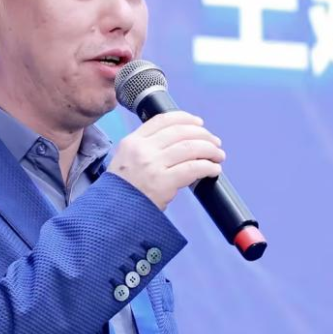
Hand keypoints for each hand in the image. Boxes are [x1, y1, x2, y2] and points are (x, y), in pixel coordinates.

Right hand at [108, 111, 224, 209]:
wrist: (114, 215)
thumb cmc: (123, 190)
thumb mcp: (126, 160)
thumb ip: (147, 148)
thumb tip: (181, 141)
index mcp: (132, 141)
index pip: (163, 120)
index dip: (185, 118)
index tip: (199, 123)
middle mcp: (142, 149)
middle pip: (181, 132)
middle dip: (203, 134)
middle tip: (215, 142)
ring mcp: (152, 165)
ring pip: (190, 148)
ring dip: (210, 150)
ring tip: (218, 155)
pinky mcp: (163, 183)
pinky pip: (193, 168)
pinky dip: (208, 167)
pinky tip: (214, 170)